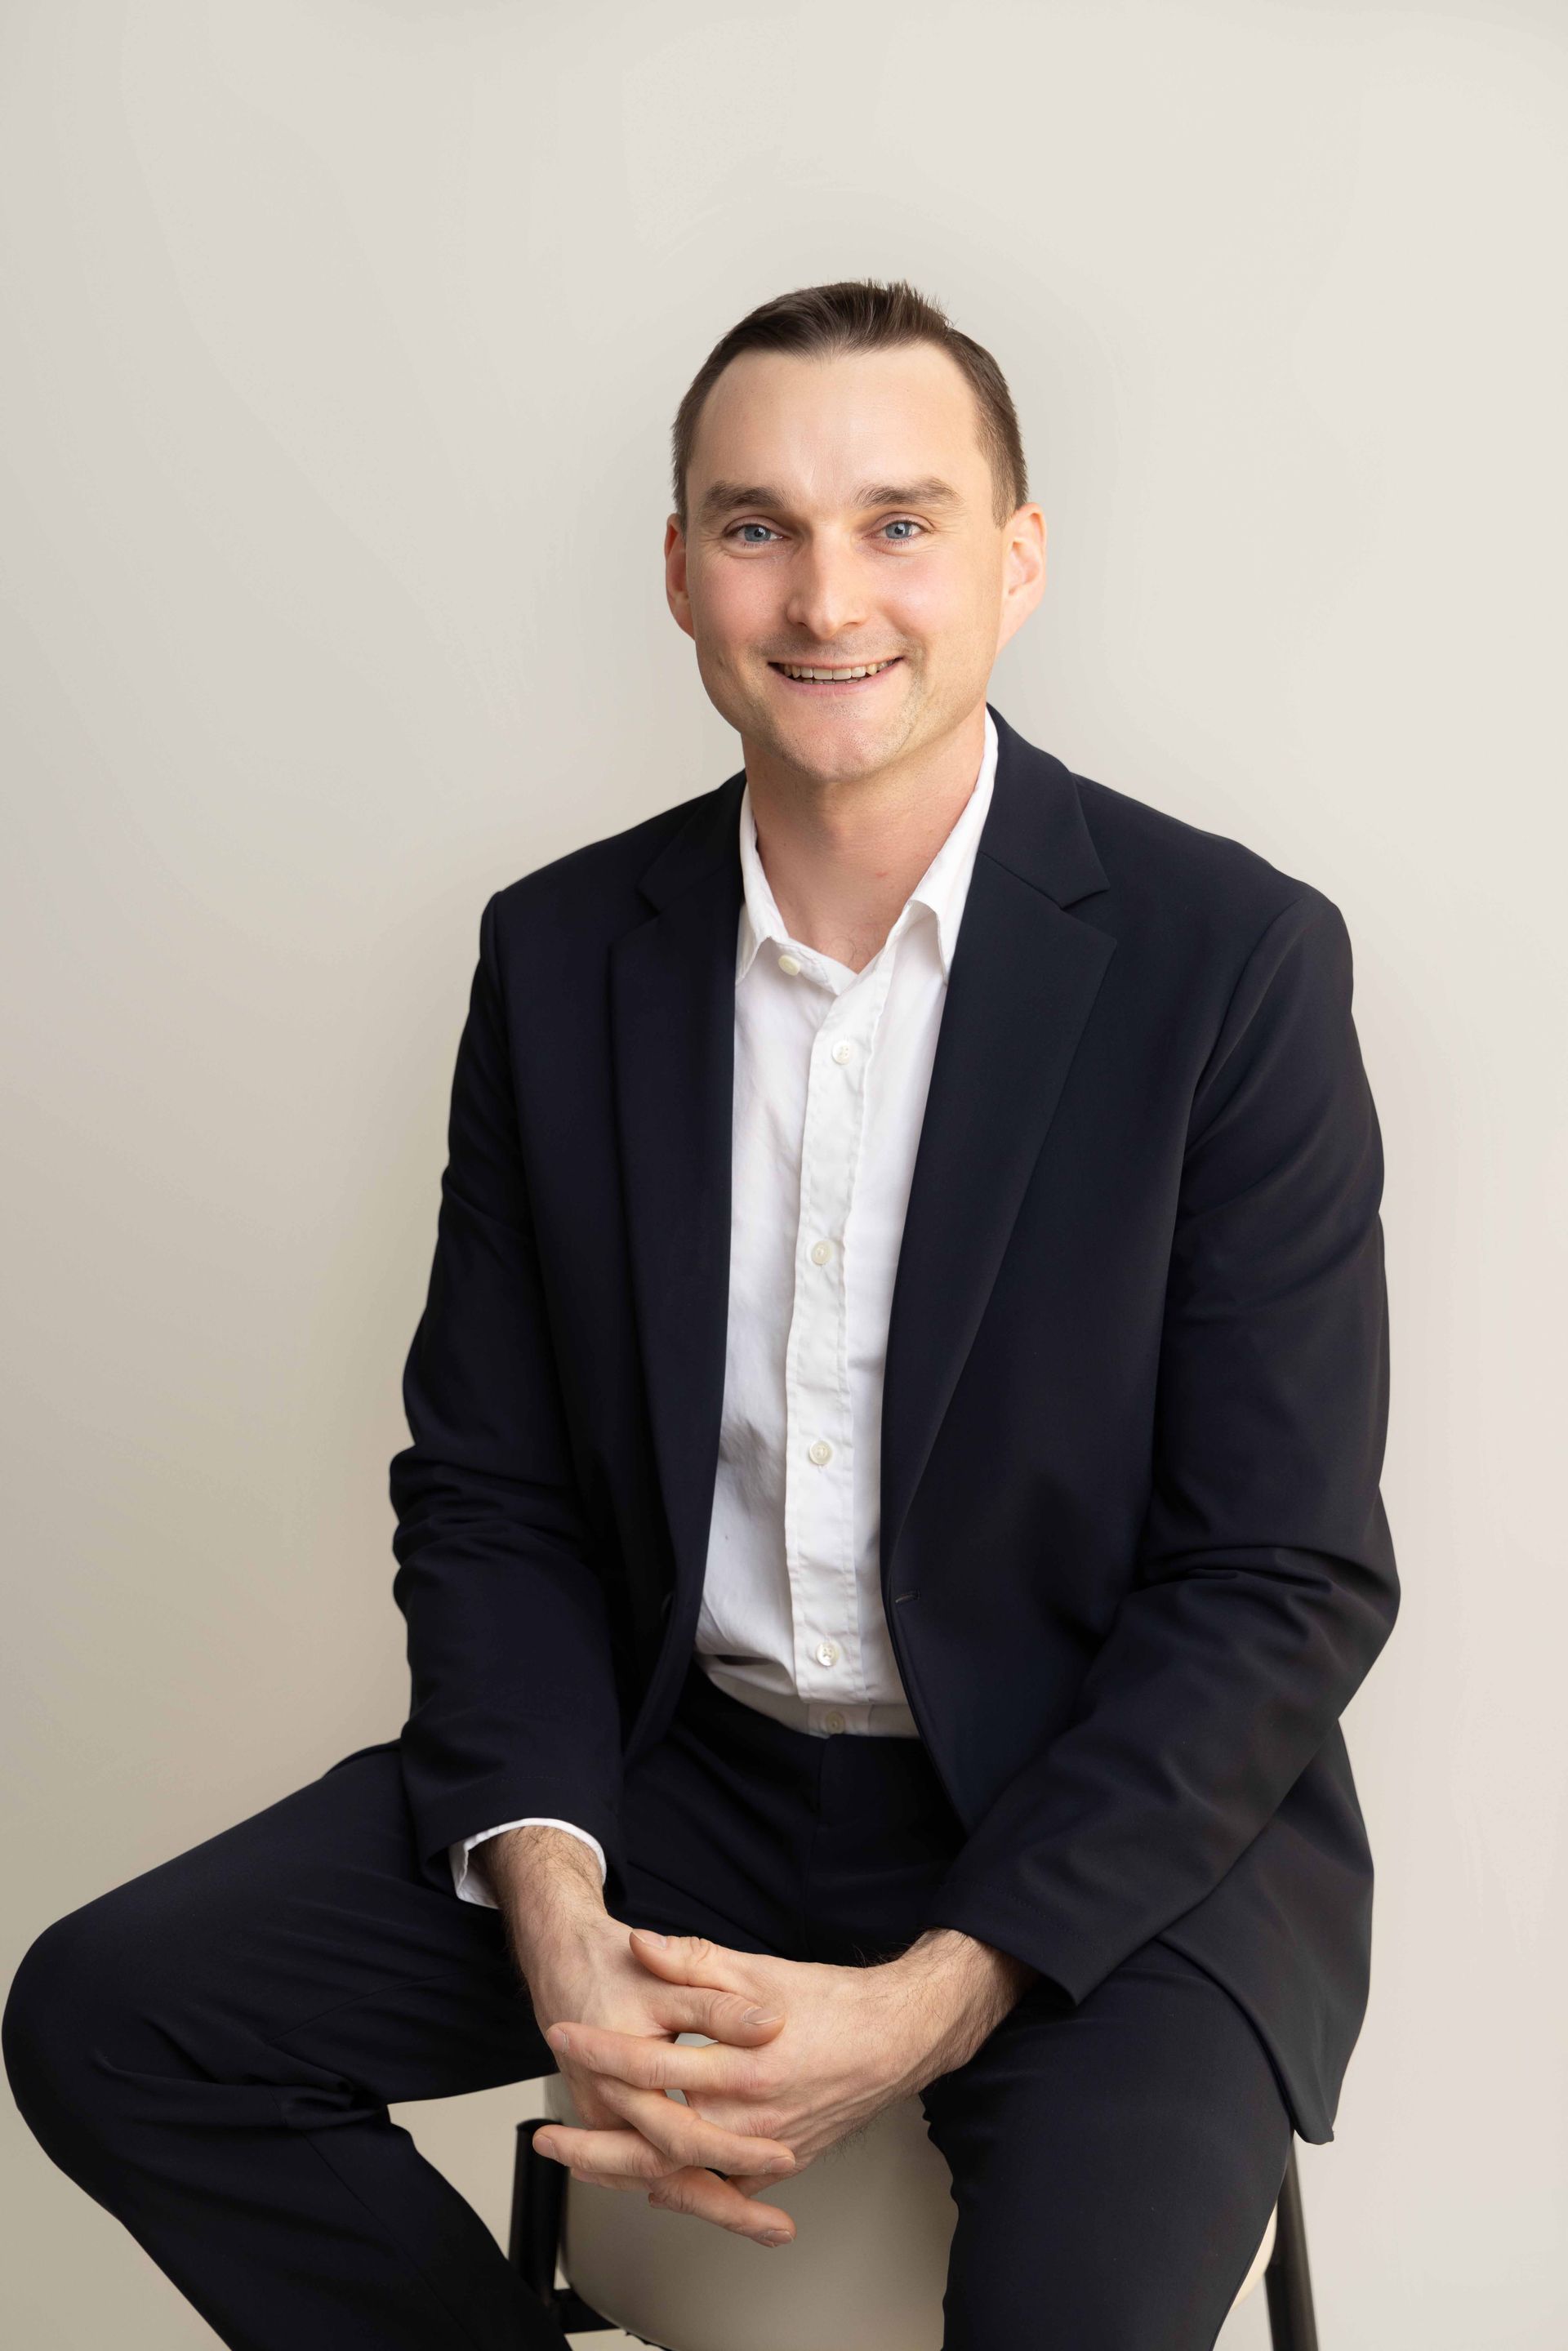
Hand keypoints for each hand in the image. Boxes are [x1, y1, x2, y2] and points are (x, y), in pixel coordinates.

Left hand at [536, 1926, 993, 2246]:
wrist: (898, 2039)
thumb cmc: (835, 2003)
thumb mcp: (761, 1969)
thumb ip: (695, 1961)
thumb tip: (643, 1943)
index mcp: (744, 2067)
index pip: (651, 2064)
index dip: (600, 2050)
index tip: (564, 2036)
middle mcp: (752, 2120)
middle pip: (653, 2144)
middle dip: (592, 2143)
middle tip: (548, 2135)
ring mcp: (766, 2150)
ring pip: (681, 2176)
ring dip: (625, 2173)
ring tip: (582, 2163)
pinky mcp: (781, 2163)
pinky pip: (719, 2188)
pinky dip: (679, 2188)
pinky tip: (648, 2183)